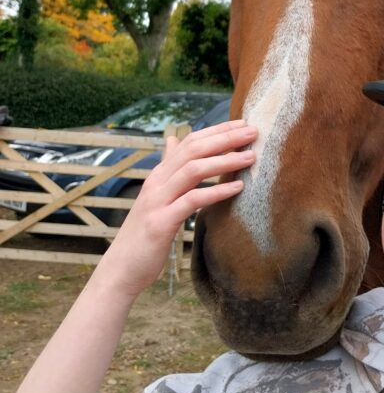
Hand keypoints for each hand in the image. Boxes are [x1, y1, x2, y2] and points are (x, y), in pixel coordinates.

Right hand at [98, 120, 257, 298]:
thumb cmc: (145, 234)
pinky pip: (192, 200)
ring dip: (225, 160)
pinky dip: (216, 191)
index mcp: (159, 174)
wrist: (121, 268)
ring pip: (193, 170)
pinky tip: (237, 188)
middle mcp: (157, 182)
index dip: (217, 130)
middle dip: (225, 138)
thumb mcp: (156, 196)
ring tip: (250, 158)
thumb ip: (167, 169)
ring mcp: (158, 200)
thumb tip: (172, 140)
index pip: (190, 142)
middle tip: (254, 132)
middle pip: (193, 150)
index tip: (244, 124)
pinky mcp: (161, 222)